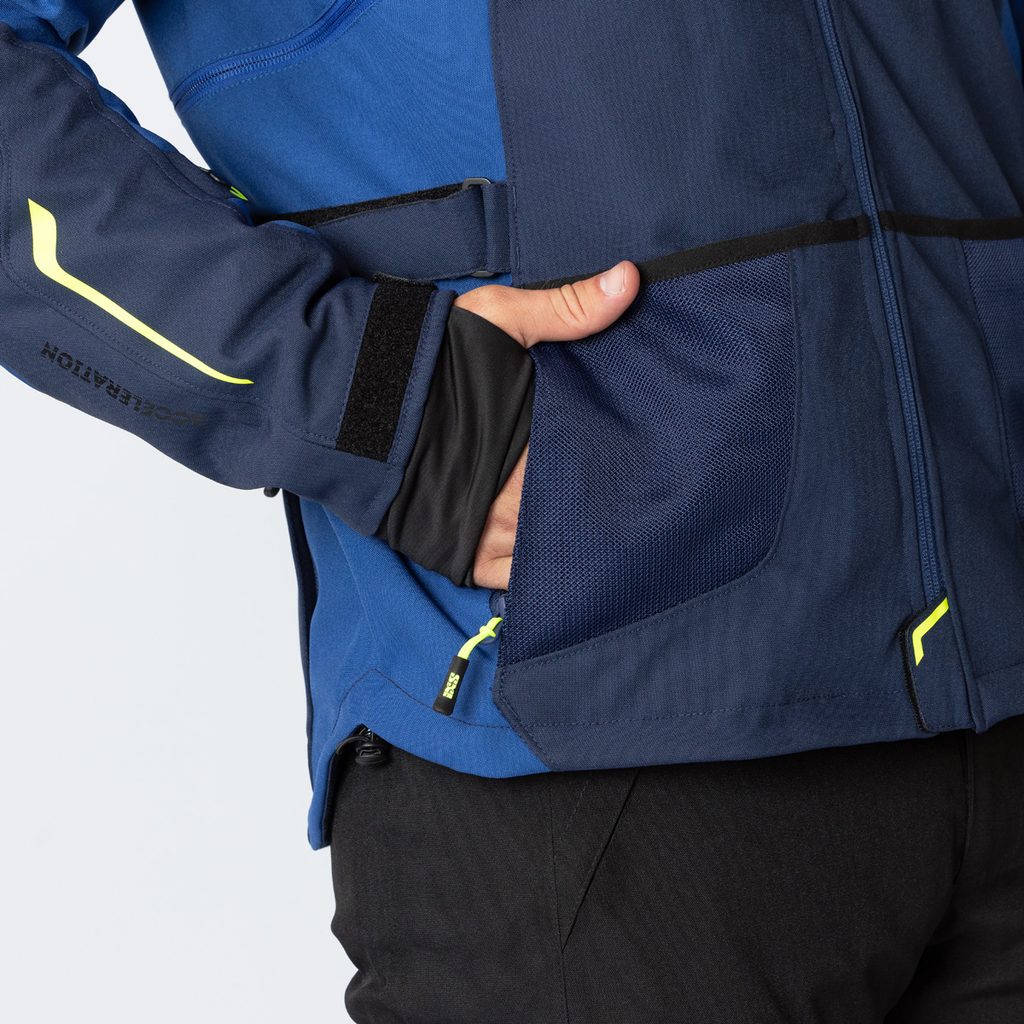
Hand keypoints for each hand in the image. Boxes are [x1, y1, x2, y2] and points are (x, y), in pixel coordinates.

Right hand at [458, 260, 639, 588]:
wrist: (350, 402)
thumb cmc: (429, 358)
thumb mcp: (499, 317)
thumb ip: (567, 307)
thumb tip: (631, 279)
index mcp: (538, 438)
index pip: (597, 461)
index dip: (622, 462)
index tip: (648, 460)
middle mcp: (518, 493)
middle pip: (579, 508)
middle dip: (604, 502)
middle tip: (642, 503)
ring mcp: (491, 530)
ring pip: (553, 546)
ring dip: (574, 538)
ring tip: (611, 536)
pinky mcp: (465, 555)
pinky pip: (516, 576)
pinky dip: (537, 570)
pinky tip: (562, 563)